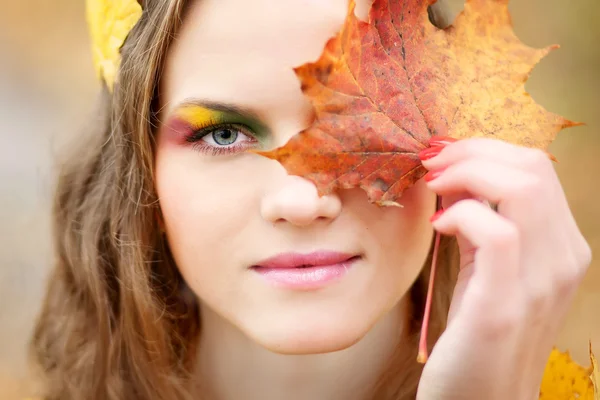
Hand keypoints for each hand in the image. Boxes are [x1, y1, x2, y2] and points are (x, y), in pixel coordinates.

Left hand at [415, 137, 591, 399]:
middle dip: (472, 151)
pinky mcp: (506, 303)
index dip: (485, 149)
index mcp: (561, 245)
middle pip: (533, 165)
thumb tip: (454, 175)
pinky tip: (439, 227)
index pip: (537, 167)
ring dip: (466, 172)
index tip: (443, 156)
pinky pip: (497, 231)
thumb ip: (481, 221)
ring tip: (433, 187)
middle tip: (431, 164)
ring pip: (522, 187)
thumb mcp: (486, 268)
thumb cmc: (477, 332)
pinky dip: (462, 214)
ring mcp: (541, 281)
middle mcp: (563, 258)